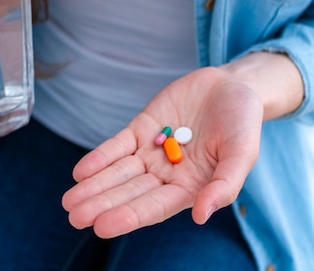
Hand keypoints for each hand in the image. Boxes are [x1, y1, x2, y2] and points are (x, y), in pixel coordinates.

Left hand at [61, 66, 263, 238]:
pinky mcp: (142, 129)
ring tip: (69, 200)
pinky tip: (81, 171)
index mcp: (190, 188)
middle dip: (102, 205)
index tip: (102, 226)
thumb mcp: (243, 154)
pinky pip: (117, 146)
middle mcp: (166, 174)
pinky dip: (100, 157)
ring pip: (118, 172)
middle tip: (75, 216)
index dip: (128, 216)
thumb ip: (224, 185)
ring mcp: (152, 151)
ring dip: (94, 186)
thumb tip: (202, 216)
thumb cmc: (243, 124)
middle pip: (129, 193)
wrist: (233, 86)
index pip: (154, 207)